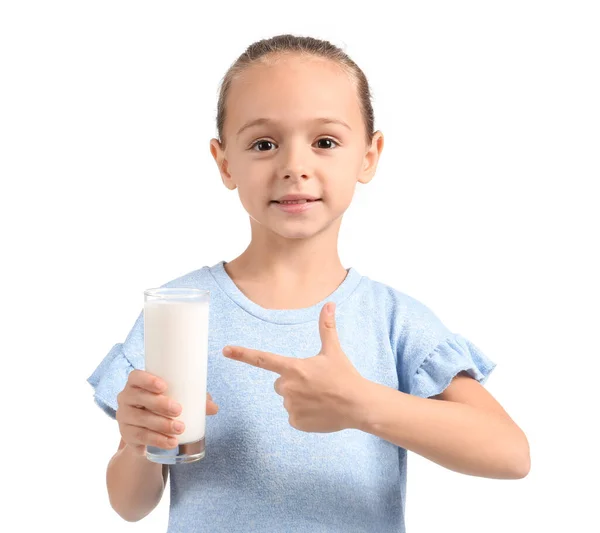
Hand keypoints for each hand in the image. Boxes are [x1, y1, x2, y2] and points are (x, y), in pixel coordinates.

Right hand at [116, 370, 218, 455]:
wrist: (147, 434)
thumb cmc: (163, 408)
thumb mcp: (178, 400)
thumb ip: (195, 400)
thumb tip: (214, 408)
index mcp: (136, 384)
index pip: (135, 377)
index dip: (147, 380)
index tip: (163, 386)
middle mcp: (126, 399)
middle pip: (138, 398)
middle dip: (159, 404)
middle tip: (179, 410)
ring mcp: (124, 418)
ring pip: (140, 420)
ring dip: (161, 425)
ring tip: (180, 428)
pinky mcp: (127, 436)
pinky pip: (140, 438)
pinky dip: (157, 440)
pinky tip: (171, 442)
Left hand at [222, 302, 366, 432]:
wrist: (358, 405)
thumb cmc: (345, 376)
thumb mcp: (333, 351)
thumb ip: (326, 328)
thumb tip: (329, 304)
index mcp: (293, 368)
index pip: (262, 359)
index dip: (242, 354)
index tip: (225, 350)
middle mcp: (287, 387)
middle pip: (279, 383)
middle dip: (293, 383)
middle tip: (315, 384)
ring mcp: (290, 406)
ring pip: (287, 400)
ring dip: (300, 399)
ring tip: (321, 398)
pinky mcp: (295, 422)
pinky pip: (293, 416)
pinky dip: (304, 414)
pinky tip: (320, 411)